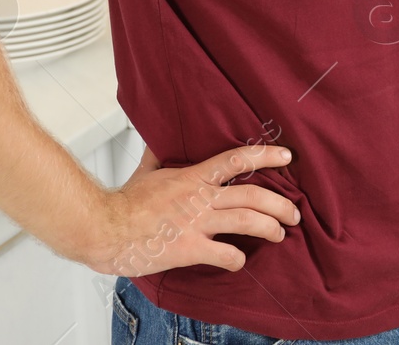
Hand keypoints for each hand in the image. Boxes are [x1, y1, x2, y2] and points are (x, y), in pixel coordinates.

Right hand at [80, 144, 301, 276]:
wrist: (104, 228)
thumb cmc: (124, 202)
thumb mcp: (147, 170)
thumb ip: (160, 155)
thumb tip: (160, 137)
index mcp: (193, 177)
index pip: (236, 159)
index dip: (265, 155)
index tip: (287, 156)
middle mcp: (200, 198)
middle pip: (252, 195)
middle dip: (279, 204)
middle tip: (293, 213)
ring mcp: (196, 223)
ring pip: (246, 221)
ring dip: (269, 228)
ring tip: (279, 234)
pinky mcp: (189, 249)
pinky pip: (224, 253)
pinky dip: (237, 258)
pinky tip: (240, 261)